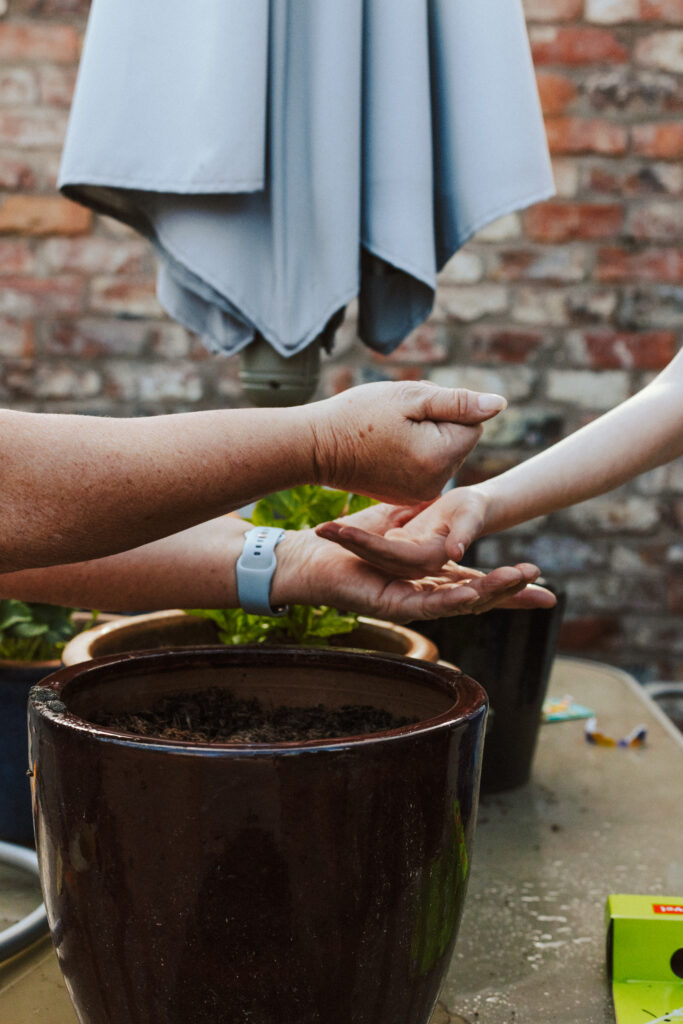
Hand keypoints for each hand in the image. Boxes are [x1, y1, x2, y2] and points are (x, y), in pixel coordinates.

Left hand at [273, 505, 555, 622]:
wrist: (318, 551)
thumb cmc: (356, 536)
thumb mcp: (406, 519)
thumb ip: (434, 519)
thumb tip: (459, 509)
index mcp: (433, 579)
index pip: (481, 586)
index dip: (512, 591)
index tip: (548, 593)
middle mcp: (428, 596)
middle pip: (480, 599)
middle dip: (512, 594)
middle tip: (545, 588)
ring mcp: (414, 604)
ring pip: (461, 602)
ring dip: (492, 592)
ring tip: (520, 579)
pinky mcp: (395, 606)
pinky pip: (431, 603)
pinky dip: (454, 598)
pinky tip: (475, 590)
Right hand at [305, 381, 505, 503]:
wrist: (315, 447)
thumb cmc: (358, 416)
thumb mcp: (410, 397)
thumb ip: (458, 402)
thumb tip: (499, 405)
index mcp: (440, 457)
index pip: (474, 424)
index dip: (447, 410)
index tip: (412, 413)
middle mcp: (436, 484)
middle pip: (460, 442)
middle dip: (438, 426)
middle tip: (397, 423)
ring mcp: (420, 494)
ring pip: (442, 455)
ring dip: (425, 440)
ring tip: (388, 436)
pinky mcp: (406, 496)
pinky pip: (425, 468)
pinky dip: (412, 456)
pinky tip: (384, 450)